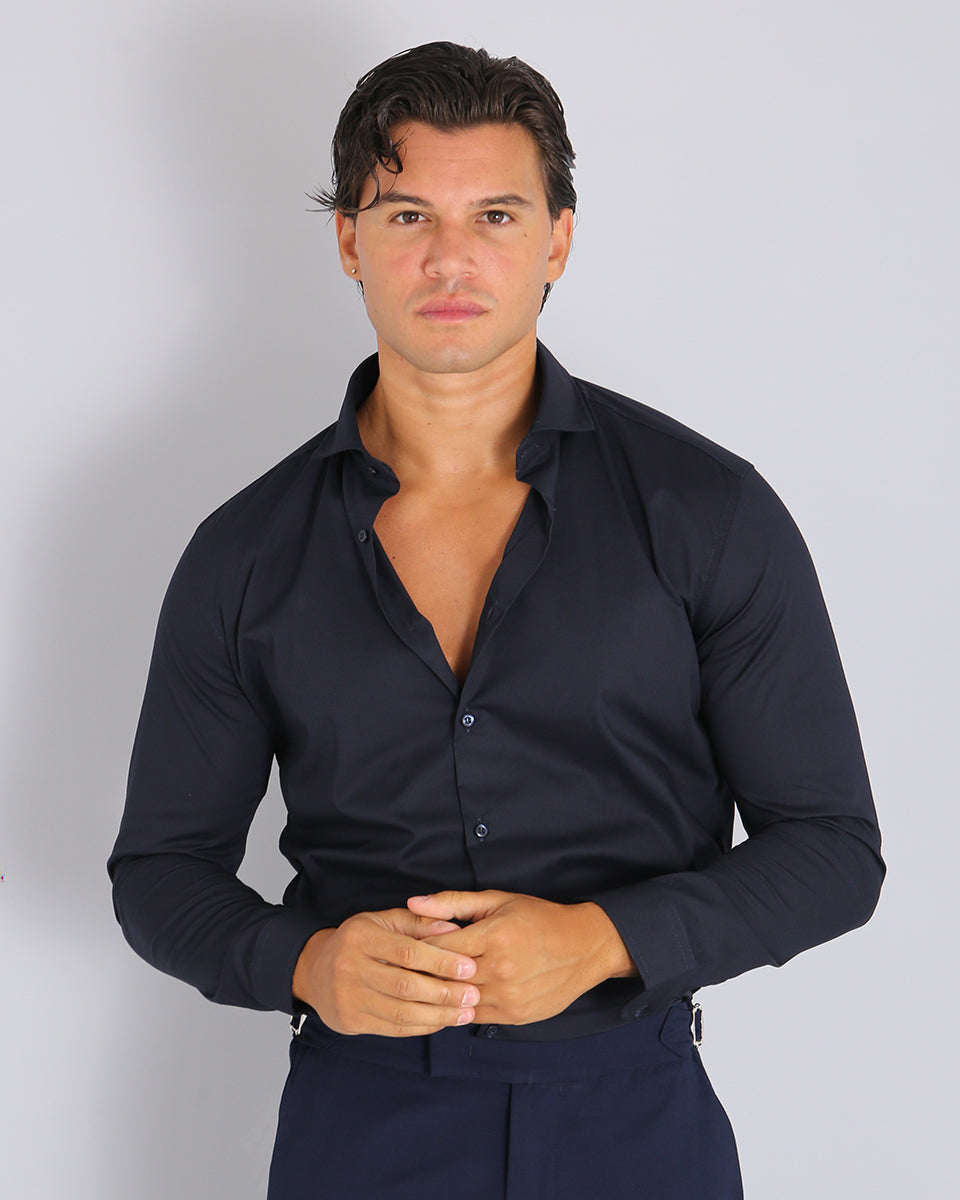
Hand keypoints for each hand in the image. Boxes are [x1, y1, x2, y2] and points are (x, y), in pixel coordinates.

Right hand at [292, 908, 479, 1036]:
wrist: (314, 970)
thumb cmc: (357, 942)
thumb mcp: (382, 922)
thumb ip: (417, 923)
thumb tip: (452, 928)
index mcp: (360, 937)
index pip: (407, 951)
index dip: (441, 961)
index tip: (469, 967)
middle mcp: (350, 967)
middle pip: (405, 985)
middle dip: (445, 992)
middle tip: (474, 994)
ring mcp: (348, 997)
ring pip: (401, 1011)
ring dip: (438, 1015)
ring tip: (465, 1012)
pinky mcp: (350, 1021)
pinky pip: (393, 1028)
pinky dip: (421, 1026)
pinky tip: (442, 1022)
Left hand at [407, 890, 636, 1025]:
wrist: (584, 946)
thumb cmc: (539, 917)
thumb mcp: (498, 900)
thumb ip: (453, 903)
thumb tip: (412, 902)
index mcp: (494, 936)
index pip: (438, 948)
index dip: (416, 948)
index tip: (401, 949)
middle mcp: (500, 969)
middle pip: (444, 978)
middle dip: (421, 973)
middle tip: (402, 971)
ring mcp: (508, 996)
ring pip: (457, 1001)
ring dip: (438, 995)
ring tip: (421, 987)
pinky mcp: (515, 1015)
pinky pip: (474, 1016)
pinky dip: (460, 1008)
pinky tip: (450, 998)